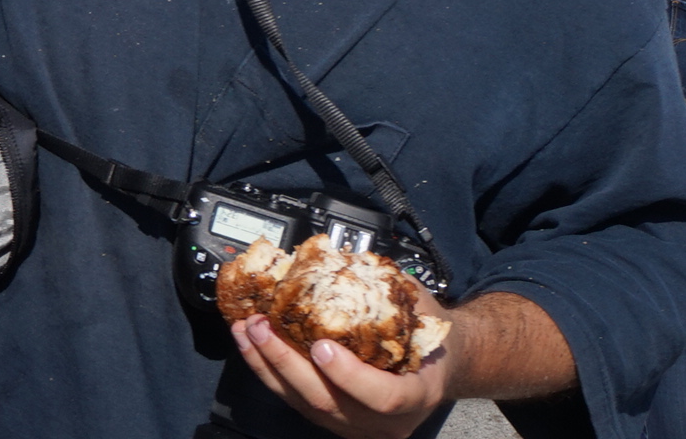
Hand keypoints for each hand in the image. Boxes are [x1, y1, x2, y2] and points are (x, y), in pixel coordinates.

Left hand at [231, 302, 450, 438]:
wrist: (439, 365)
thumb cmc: (430, 335)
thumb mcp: (421, 310)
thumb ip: (387, 294)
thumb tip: (342, 262)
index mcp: (417, 394)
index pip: (384, 397)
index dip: (350, 376)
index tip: (321, 346)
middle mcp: (385, 421)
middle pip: (329, 402)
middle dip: (287, 364)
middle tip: (262, 326)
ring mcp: (356, 424)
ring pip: (304, 403)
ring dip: (267, 365)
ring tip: (246, 330)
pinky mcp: (331, 418)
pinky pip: (294, 399)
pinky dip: (268, 370)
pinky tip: (250, 343)